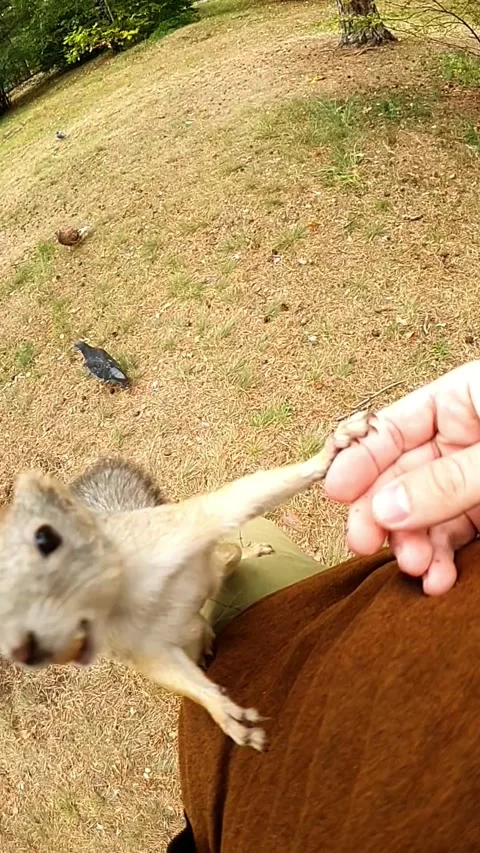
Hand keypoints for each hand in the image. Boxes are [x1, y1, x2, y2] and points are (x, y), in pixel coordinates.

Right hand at [324, 361, 479, 594]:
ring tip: (413, 567)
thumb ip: (445, 481)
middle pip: (402, 476)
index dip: (360, 459)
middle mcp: (464, 439)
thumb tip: (384, 509)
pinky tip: (437, 579)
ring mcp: (475, 479)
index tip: (335, 491)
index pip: (393, 427)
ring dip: (413, 544)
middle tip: (363, 541)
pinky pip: (456, 536)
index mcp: (460, 401)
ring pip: (426, 514)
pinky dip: (443, 560)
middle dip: (381, 512)